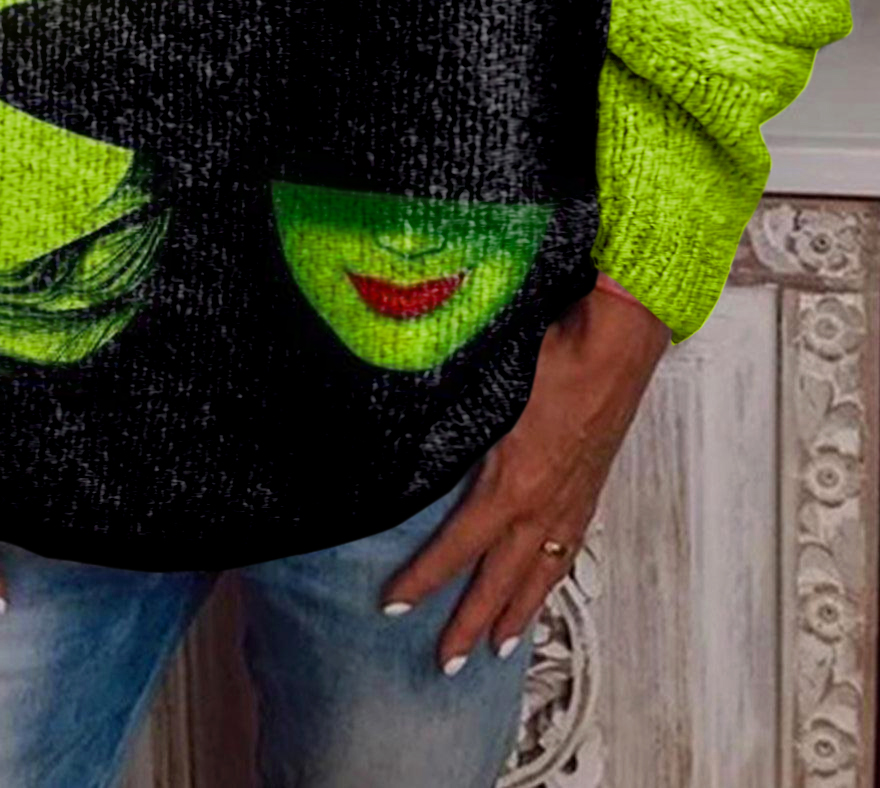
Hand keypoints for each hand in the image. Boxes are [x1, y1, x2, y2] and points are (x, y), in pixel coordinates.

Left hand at [379, 285, 669, 672]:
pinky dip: (551, 578)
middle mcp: (540, 505)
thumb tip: (406, 435)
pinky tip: (544, 586)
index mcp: (511, 484)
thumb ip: (451, 425)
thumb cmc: (551, 355)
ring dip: (515, 613)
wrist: (614, 343)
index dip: (422, 580)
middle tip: (445, 664)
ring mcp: (569, 502)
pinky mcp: (589, 491)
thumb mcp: (488, 391)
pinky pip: (566, 550)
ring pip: (537, 574)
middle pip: (497, 580)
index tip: (392, 606)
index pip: (455, 548)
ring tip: (497, 649)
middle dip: (469, 624)